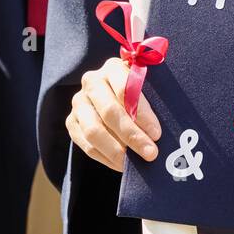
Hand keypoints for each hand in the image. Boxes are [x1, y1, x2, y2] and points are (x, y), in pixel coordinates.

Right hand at [66, 56, 162, 171]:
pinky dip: (105, 158)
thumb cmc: (139, 93)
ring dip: (117, 151)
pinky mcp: (71, 122)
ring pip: (94, 131)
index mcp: (113, 67)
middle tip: (151, 153)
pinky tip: (122, 166)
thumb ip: (155, 97)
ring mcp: (79, 102)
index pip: (126, 90)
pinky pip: (86, 145)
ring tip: (134, 164)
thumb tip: (161, 131)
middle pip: (110, 112)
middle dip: (132, 136)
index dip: (142, 114)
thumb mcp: (148, 87)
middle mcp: (92, 81)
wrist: (113, 94)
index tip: (157, 134)